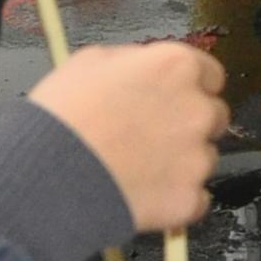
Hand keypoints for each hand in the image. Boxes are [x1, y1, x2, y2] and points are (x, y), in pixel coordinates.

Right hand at [30, 41, 230, 234]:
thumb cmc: (62, 117)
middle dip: (187, 124)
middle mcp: (196, 109)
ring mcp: (197, 157)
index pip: (210, 74)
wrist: (48, 175)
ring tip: (136, 167)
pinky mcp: (189, 198)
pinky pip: (194, 199)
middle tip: (150, 135)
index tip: (173, 98)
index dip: (188, 87)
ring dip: (179, 162)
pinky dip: (173, 198)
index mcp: (175, 67)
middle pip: (212, 116)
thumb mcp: (89, 61)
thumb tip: (142, 69)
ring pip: (203, 158)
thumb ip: (133, 61)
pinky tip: (142, 192)